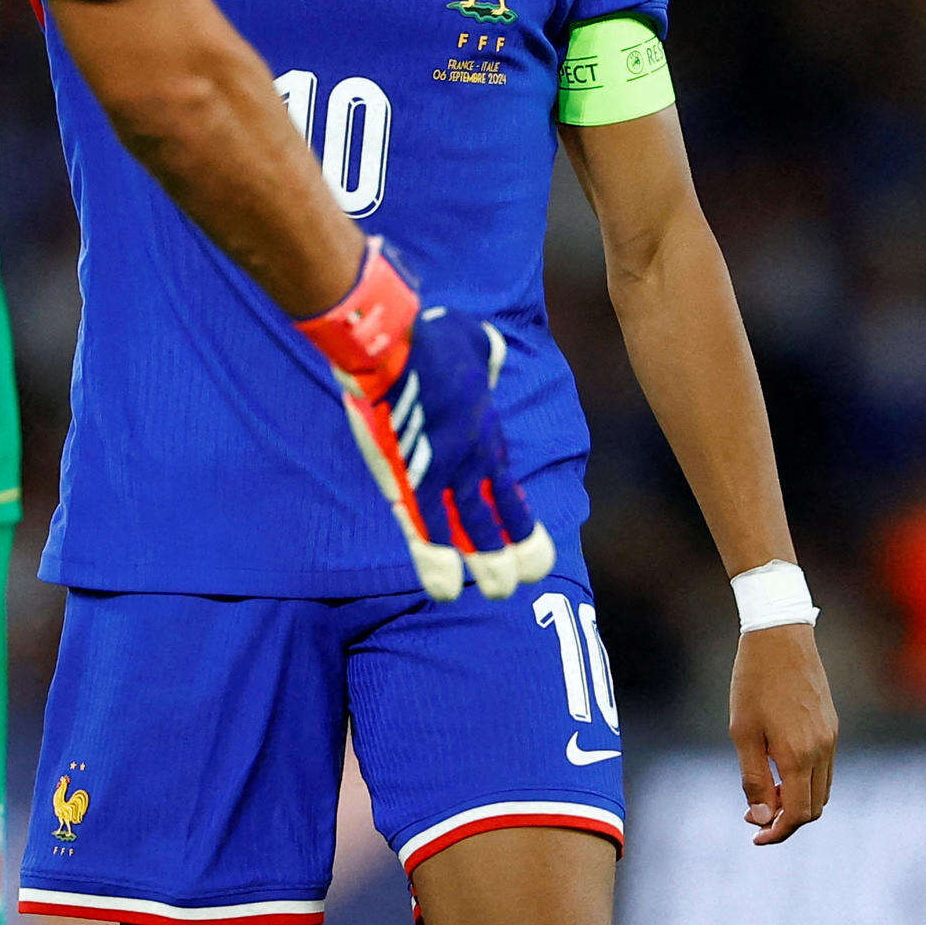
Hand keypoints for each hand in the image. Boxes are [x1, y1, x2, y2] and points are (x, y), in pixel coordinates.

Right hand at [297, 240, 554, 601]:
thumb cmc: (427, 331)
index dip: (515, 515)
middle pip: (499, 512)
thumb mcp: (471, 339)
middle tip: (527, 576)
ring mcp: (447, 468)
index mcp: (482, 428)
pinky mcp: (414, 476)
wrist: (395, 334)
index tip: (530, 541)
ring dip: (487, 564)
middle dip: (515, 548)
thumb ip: (484, 352)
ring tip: (498, 593)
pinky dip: (433, 561)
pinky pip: (425, 528)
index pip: (504, 483)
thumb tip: (492, 349)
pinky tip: (444, 591)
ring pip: (473, 529)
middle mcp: (474, 454)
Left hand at [730, 622, 836, 843]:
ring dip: (798, 801)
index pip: (797, 814)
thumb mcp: (742, 730)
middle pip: (814, 807)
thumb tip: (761, 817)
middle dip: (787, 820)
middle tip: (755, 816)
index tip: (755, 836)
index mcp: (799, 755)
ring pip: (823, 789)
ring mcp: (831, 737)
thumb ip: (754, 777)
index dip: (777, 832)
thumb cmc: (753, 680)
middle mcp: (823, 750)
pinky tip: (780, 769)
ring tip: (765, 793)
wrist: (780, 635)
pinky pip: (825, 768)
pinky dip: (806, 781)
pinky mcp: (832, 725)